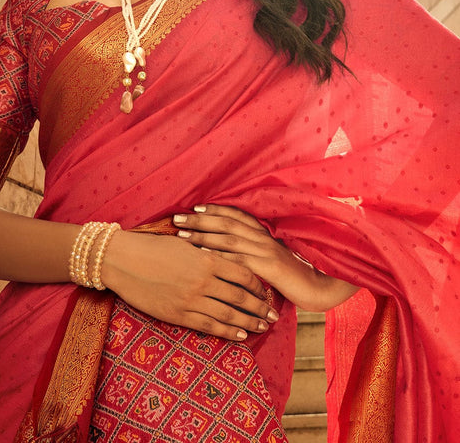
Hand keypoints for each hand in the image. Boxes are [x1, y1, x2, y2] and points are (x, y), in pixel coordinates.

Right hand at [101, 229, 279, 341]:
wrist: (123, 260)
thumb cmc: (152, 246)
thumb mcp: (185, 243)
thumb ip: (206, 251)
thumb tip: (224, 255)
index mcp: (207, 258)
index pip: (242, 273)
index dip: (257, 285)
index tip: (266, 290)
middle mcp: (203, 280)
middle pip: (240, 297)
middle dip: (260, 307)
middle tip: (274, 315)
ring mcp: (191, 299)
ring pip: (229, 314)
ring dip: (249, 322)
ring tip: (262, 327)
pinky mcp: (178, 314)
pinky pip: (209, 326)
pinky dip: (228, 332)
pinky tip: (240, 335)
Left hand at [173, 205, 358, 312]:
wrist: (318, 287)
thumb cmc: (292, 274)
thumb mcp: (271, 257)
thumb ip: (254, 249)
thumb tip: (230, 246)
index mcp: (264, 232)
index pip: (235, 215)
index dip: (214, 210)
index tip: (193, 208)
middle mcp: (263, 237)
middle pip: (226, 223)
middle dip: (200, 219)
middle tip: (177, 219)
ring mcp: (266, 251)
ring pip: (228, 239)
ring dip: (203, 235)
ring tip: (183, 234)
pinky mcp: (268, 267)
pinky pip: (238, 260)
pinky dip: (218, 256)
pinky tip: (202, 257)